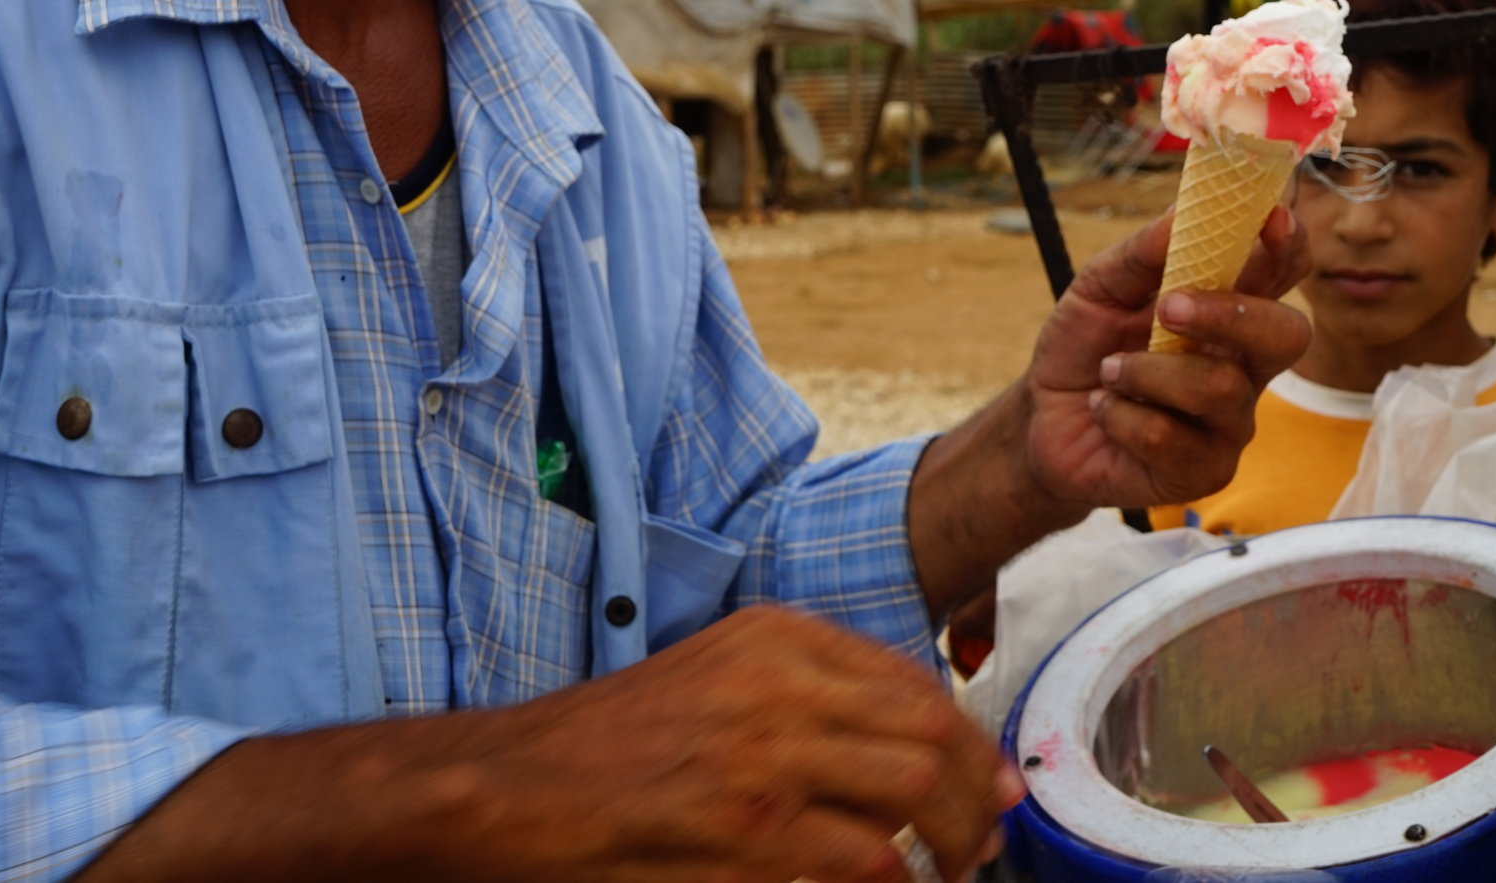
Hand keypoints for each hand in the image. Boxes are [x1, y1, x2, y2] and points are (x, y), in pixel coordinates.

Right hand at [85, 606, 1017, 882]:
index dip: (967, 740)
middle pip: (932, 735)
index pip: (914, 680)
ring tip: (946, 871)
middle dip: (976, 796)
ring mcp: (766, 757)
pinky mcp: (748, 830)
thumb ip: (807, 696)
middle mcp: (780, 682)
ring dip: (950, 846)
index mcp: (775, 637)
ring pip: (914, 797)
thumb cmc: (607, 745)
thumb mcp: (716, 679)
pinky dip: (889, 882)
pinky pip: (865, 863)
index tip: (988, 781)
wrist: (506, 787)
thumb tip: (916, 739)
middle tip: (982, 838)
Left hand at [902, 206, 1312, 615]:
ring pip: (1220, 389)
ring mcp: (1229, 423)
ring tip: (1109, 370)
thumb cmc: (1085, 347)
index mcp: (1228, 311)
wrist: (1042, 420)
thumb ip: (1141, 252)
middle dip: (1231, 315)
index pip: (1283, 273)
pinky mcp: (1203, 471)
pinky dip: (1122, 416)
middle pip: (1288, 335)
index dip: (1289, 246)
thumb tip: (1182, 214)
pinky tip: (1105, 410)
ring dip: (1147, 372)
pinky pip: (1173, 439)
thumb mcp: (1098, 287)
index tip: (1272, 219)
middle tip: (1168, 307)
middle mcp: (1244, 366)